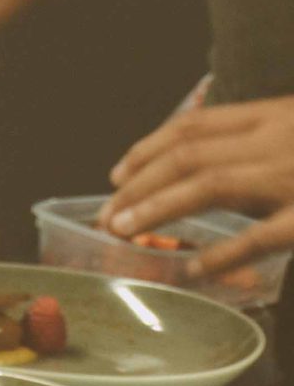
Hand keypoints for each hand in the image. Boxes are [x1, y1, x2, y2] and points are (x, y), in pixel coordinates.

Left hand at [107, 97, 293, 275]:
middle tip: (108, 216)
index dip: (145, 151)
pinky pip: (258, 237)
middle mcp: (279, 139)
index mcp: (276, 115)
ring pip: (210, 185)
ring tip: (122, 231)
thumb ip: (262, 145)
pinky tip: (193, 271)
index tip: (116, 176)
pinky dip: (222, 255)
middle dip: (137, 186)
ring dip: (157, 208)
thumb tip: (200, 173)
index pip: (194, 126)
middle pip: (188, 156)